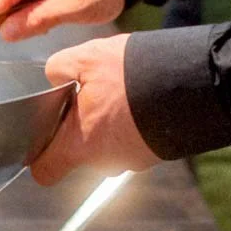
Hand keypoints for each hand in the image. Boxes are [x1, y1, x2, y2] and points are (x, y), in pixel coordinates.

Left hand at [33, 36, 157, 184]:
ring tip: (119, 94)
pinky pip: (132, 141)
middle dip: (81, 128)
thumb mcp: (86, 58)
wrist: (190, 83)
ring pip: (107, 146)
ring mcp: (131, 160)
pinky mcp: (153, 153)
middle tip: (89, 98)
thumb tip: (54, 77)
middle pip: (79, 153)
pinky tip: (137, 99)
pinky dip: (132, 124)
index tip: (45, 137)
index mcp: (78, 145)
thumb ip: (58, 68)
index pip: (45, 172)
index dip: (40, 156)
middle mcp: (103, 161)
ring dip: (109, 124)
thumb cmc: (134, 75)